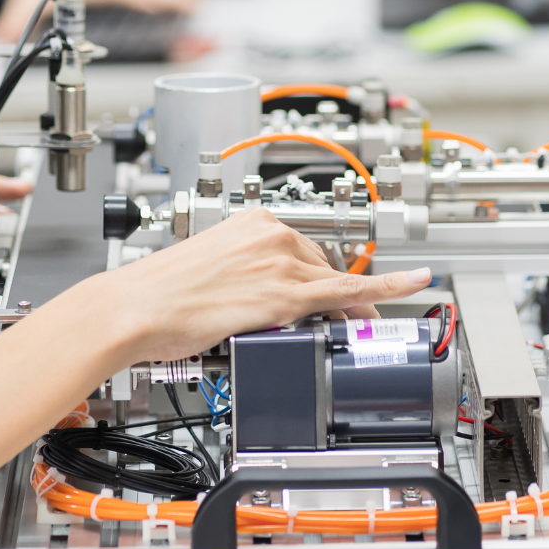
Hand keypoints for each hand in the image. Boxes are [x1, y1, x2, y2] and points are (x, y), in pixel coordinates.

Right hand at [65, 208, 431, 364]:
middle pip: (322, 267)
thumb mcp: (207, 267)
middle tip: (326, 322)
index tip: (327, 288)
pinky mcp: (285, 294)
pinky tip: (414, 282)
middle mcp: (270, 233)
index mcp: (250, 221)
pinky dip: (387, 286)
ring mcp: (281, 262)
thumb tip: (259, 296)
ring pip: (333, 285)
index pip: (302, 248)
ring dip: (344, 307)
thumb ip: (243, 272)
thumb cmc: (156, 295)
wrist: (133, 310)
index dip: (316, 277)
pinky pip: (348, 291)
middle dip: (327, 296)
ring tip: (343, 327)